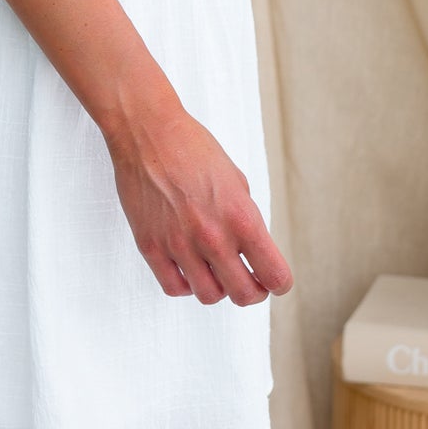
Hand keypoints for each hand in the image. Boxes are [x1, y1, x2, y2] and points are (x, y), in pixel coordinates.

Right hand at [107, 104, 293, 305]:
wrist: (148, 132)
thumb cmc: (193, 149)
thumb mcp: (237, 181)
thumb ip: (246, 219)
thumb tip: (252, 250)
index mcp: (241, 217)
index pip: (274, 275)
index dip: (279, 282)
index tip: (274, 280)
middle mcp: (213, 236)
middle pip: (244, 295)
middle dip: (253, 292)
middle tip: (249, 280)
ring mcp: (179, 244)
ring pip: (209, 296)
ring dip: (218, 287)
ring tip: (215, 270)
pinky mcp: (150, 246)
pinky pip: (175, 287)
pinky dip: (186, 284)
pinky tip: (189, 267)